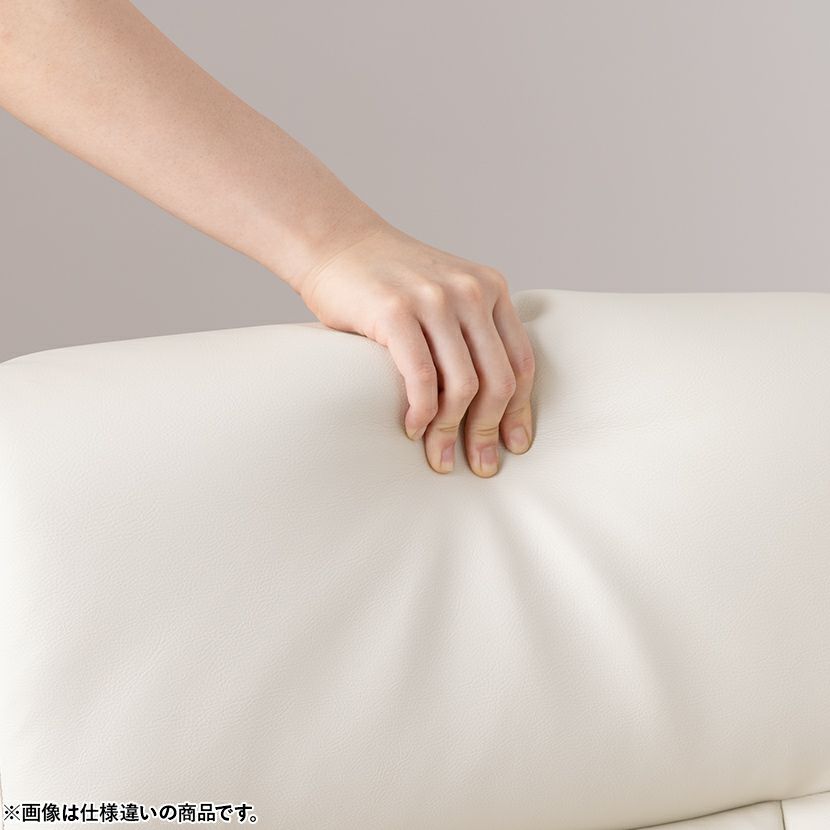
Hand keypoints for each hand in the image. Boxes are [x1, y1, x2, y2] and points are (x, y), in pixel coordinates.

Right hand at [297, 221, 535, 475]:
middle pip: (499, 380)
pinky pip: (422, 378)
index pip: (521, 361)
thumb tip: (489, 405)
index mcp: (491, 289)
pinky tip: (412, 429)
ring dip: (451, 432)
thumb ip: (470, 332)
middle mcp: (471, 292)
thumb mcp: (444, 294)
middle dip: (489, 432)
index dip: (520, 410)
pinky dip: (421, 413)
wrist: (335, 243)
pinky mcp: (396, 311)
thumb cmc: (387, 283)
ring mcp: (434, 299)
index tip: (515, 445)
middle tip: (479, 465)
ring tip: (437, 457)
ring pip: (463, 386)